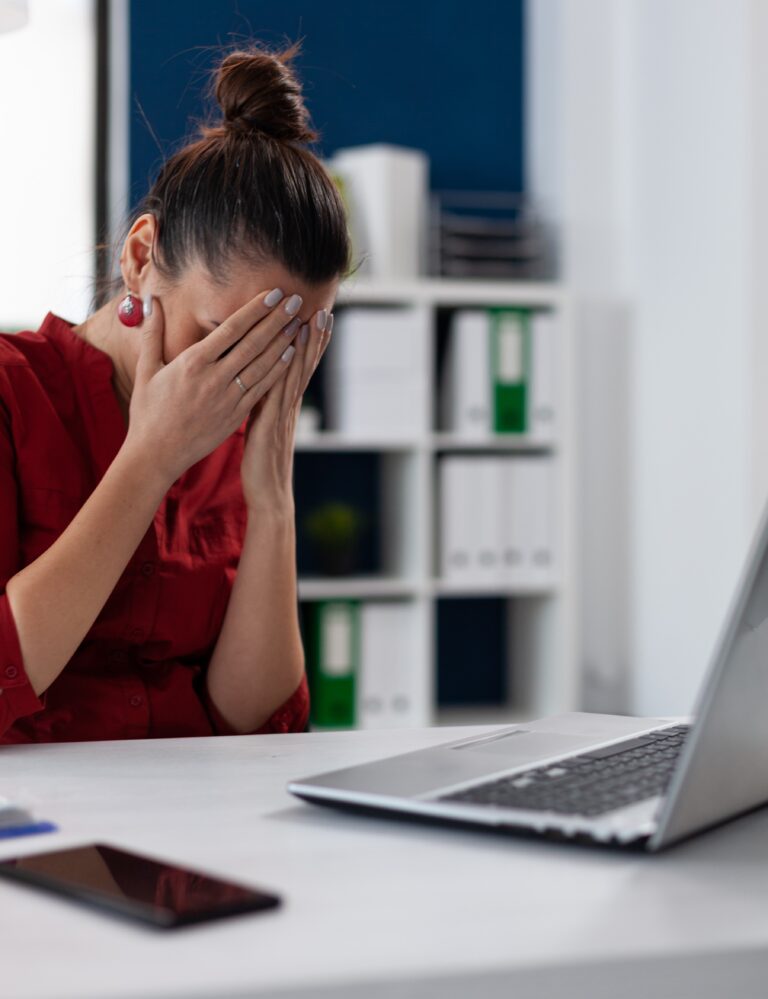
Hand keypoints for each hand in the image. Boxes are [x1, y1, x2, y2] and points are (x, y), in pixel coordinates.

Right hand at [124, 290, 303, 483]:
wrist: (157, 454)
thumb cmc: (148, 412)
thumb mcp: (146, 370)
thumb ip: (152, 334)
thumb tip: (151, 303)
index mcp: (193, 363)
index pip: (231, 329)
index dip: (255, 309)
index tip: (273, 293)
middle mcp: (214, 378)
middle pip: (253, 343)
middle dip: (277, 320)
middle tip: (296, 300)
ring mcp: (228, 398)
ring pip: (262, 365)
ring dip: (283, 342)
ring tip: (299, 323)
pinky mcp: (236, 415)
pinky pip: (262, 388)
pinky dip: (277, 371)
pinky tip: (290, 355)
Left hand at [239, 307, 332, 509]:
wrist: (268, 493)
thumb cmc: (260, 465)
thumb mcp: (260, 430)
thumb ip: (261, 408)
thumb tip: (254, 391)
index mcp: (284, 405)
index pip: (298, 368)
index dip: (308, 345)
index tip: (315, 320)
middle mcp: (289, 405)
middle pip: (304, 364)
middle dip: (315, 338)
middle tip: (324, 310)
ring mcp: (284, 411)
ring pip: (298, 371)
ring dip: (308, 344)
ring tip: (316, 319)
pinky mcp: (275, 419)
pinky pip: (283, 386)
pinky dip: (290, 365)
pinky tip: (293, 347)